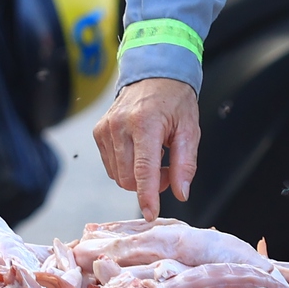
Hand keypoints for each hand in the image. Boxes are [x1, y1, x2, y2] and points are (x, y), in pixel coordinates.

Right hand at [92, 78, 199, 220]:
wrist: (153, 74)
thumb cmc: (174, 101)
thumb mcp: (190, 129)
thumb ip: (186, 164)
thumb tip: (181, 194)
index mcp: (145, 123)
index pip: (143, 169)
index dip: (147, 195)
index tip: (151, 214)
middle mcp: (119, 125)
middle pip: (128, 178)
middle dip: (149, 185)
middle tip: (167, 169)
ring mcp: (105, 128)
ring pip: (118, 175)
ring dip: (137, 177)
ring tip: (154, 156)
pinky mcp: (98, 132)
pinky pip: (111, 166)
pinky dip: (126, 167)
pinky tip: (139, 151)